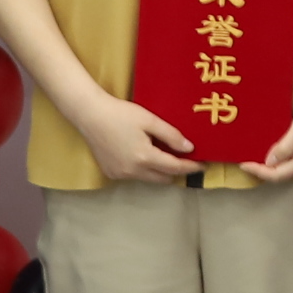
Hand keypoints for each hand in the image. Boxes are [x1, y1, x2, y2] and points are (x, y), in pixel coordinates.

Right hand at [65, 89, 199, 184]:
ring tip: (164, 155)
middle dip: (175, 171)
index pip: (174, 168)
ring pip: (148, 178)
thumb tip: (189, 148)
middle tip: (185, 161)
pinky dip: (142, 169)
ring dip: (158, 170)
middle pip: (163, 178)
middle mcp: (132, 171)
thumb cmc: (121, 114)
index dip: (190, 167)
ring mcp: (120, 174)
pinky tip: (142, 155)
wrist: (90, 115)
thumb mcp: (149, 120)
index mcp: (144, 158)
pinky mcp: (110, 173)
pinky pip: (133, 176)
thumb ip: (171, 135)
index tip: (203, 166)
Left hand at [251, 76, 292, 183]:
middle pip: (281, 172)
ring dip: (267, 163)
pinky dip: (273, 153)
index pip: (279, 174)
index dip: (260, 172)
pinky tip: (264, 146)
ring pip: (283, 164)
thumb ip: (285, 148)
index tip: (243, 163)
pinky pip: (286, 153)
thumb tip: (269, 163)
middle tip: (244, 162)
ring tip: (251, 156)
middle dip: (262, 170)